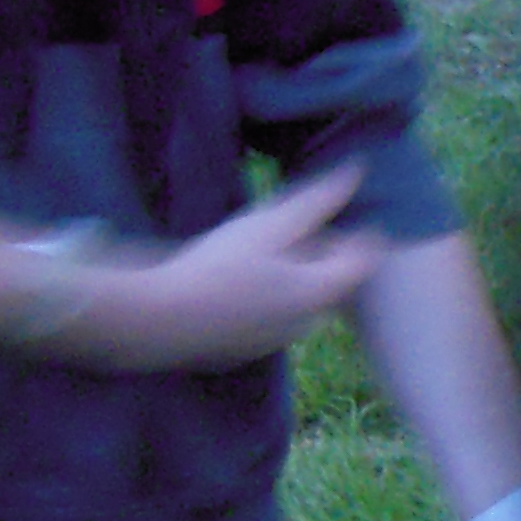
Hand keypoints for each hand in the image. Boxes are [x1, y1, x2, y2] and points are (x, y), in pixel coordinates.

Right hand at [72, 166, 386, 372]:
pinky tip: (241, 276)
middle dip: (328, 256)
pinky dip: (267, 294)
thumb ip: (316, 201)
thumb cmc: (217, 266)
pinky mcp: (243, 349)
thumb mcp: (269, 225)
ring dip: (296, 275)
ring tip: (274, 247)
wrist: (157, 320)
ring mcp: (274, 342)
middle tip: (314, 227)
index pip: (362, 264)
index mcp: (318, 294)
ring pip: (301, 301)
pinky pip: (270, 316)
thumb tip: (357, 171)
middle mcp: (305, 324)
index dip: (363, 237)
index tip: (357, 215)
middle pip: (332, 284)